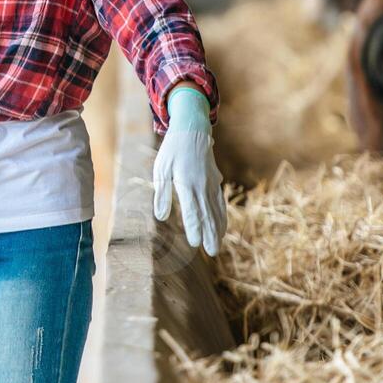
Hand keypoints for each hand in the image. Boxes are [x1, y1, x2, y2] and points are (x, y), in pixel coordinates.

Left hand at [154, 86, 226, 256]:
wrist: (192, 129)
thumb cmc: (172, 149)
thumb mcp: (161, 169)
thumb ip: (162, 194)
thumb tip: (161, 217)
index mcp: (187, 183)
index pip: (191, 211)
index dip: (194, 228)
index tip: (196, 244)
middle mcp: (202, 186)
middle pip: (207, 214)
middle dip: (210, 234)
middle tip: (211, 252)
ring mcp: (211, 183)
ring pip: (216, 210)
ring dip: (217, 229)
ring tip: (217, 245)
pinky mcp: (215, 180)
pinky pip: (220, 201)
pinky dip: (221, 215)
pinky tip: (222, 225)